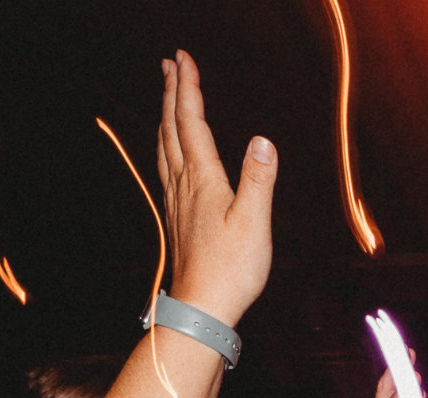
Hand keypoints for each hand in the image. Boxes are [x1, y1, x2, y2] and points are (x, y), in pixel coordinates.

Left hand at [155, 53, 274, 326]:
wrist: (203, 307)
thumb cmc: (231, 271)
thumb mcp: (254, 224)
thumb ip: (258, 180)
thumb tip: (262, 141)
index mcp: (203, 180)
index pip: (191, 123)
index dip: (187, 89)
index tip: (183, 59)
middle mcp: (184, 185)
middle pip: (172, 129)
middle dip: (171, 93)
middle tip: (170, 64)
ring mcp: (178, 201)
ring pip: (166, 147)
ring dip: (166, 117)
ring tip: (167, 97)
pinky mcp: (180, 217)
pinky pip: (168, 169)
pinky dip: (167, 147)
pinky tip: (170, 152)